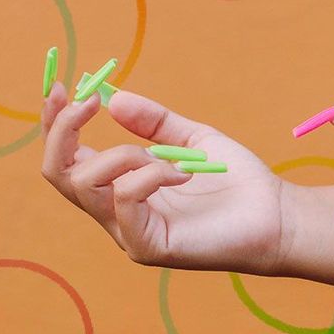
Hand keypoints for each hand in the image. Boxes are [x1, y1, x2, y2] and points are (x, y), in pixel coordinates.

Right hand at [41, 85, 286, 274]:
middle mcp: (116, 212)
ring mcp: (128, 233)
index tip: (63, 86)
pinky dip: (149, 175)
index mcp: (120, 186)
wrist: (277, 216)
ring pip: (85, 184)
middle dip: (63, 130)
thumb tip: (114, 99)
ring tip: (168, 158)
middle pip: (58, 173)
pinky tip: (184, 173)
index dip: (56, 123)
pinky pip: (124, 200)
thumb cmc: (237, 182)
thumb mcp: (192, 138)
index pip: (67, 158)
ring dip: (121, 154)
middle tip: (89, 100)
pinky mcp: (147, 247)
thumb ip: (153, 122)